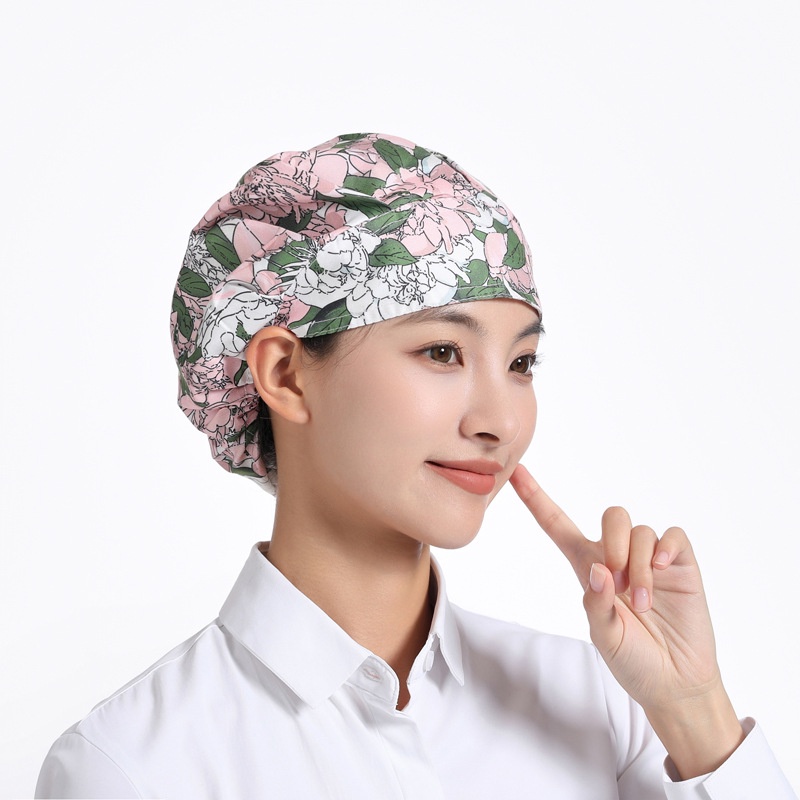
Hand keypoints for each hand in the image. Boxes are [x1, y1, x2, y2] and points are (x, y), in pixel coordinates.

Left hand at [509, 464, 743, 777]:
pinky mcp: (681, 565)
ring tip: (642, 603)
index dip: (536, 498)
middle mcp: (620, 556)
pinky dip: (666, 548)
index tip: (514, 472)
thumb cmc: (633, 660)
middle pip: (613, 516)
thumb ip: (596, 605)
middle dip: (615, 544)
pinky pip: (673, 535)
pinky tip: (663, 571)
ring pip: (642, 530)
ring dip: (639, 566)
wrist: (676, 684)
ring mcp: (652, 559)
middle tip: (618, 584)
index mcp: (589, 567)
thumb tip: (598, 569)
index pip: (558, 524)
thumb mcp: (605, 639)